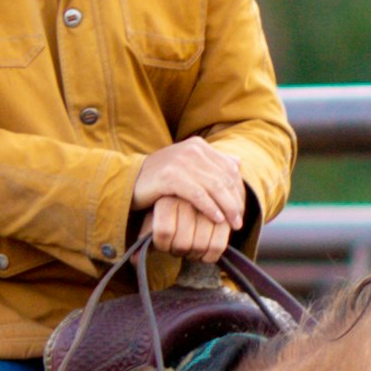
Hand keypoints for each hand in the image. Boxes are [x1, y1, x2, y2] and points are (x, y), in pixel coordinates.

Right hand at [131, 137, 255, 263]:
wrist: (128, 181)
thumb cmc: (160, 178)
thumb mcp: (187, 167)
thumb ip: (211, 164)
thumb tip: (237, 163)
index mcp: (198, 146)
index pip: (228, 169)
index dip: (238, 191)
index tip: (242, 210)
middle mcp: (192, 150)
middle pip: (224, 178)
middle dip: (235, 202)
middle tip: (240, 222)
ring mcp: (180, 161)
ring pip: (213, 187)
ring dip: (226, 207)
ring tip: (232, 224)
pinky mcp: (170, 176)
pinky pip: (197, 194)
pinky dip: (209, 208)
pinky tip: (216, 219)